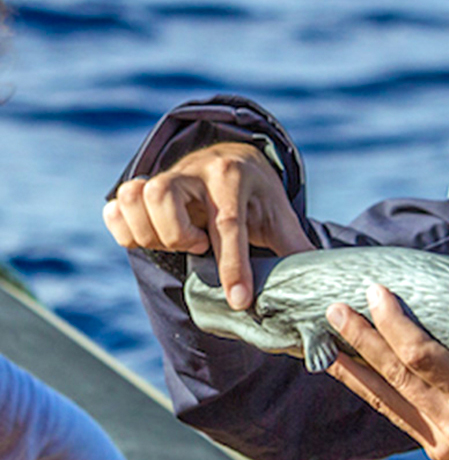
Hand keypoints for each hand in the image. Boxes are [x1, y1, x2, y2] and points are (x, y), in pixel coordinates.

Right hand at [103, 142, 313, 308]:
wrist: (233, 158)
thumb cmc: (258, 196)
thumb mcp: (281, 217)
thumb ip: (296, 249)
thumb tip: (320, 287)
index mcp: (233, 177)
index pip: (228, 223)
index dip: (233, 266)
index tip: (239, 301)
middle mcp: (195, 171)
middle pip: (163, 197)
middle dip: (176, 234)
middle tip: (198, 248)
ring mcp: (165, 176)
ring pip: (135, 196)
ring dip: (149, 231)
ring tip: (178, 243)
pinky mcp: (143, 186)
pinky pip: (117, 205)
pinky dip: (125, 228)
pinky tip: (150, 240)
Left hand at [326, 284, 448, 459]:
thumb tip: (443, 305)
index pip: (424, 357)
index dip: (395, 324)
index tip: (377, 294)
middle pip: (397, 374)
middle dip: (362, 338)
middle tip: (335, 309)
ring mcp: (436, 440)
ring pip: (384, 397)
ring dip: (352, 366)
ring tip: (322, 340)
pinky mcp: (428, 449)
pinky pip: (391, 413)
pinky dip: (366, 389)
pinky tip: (347, 372)